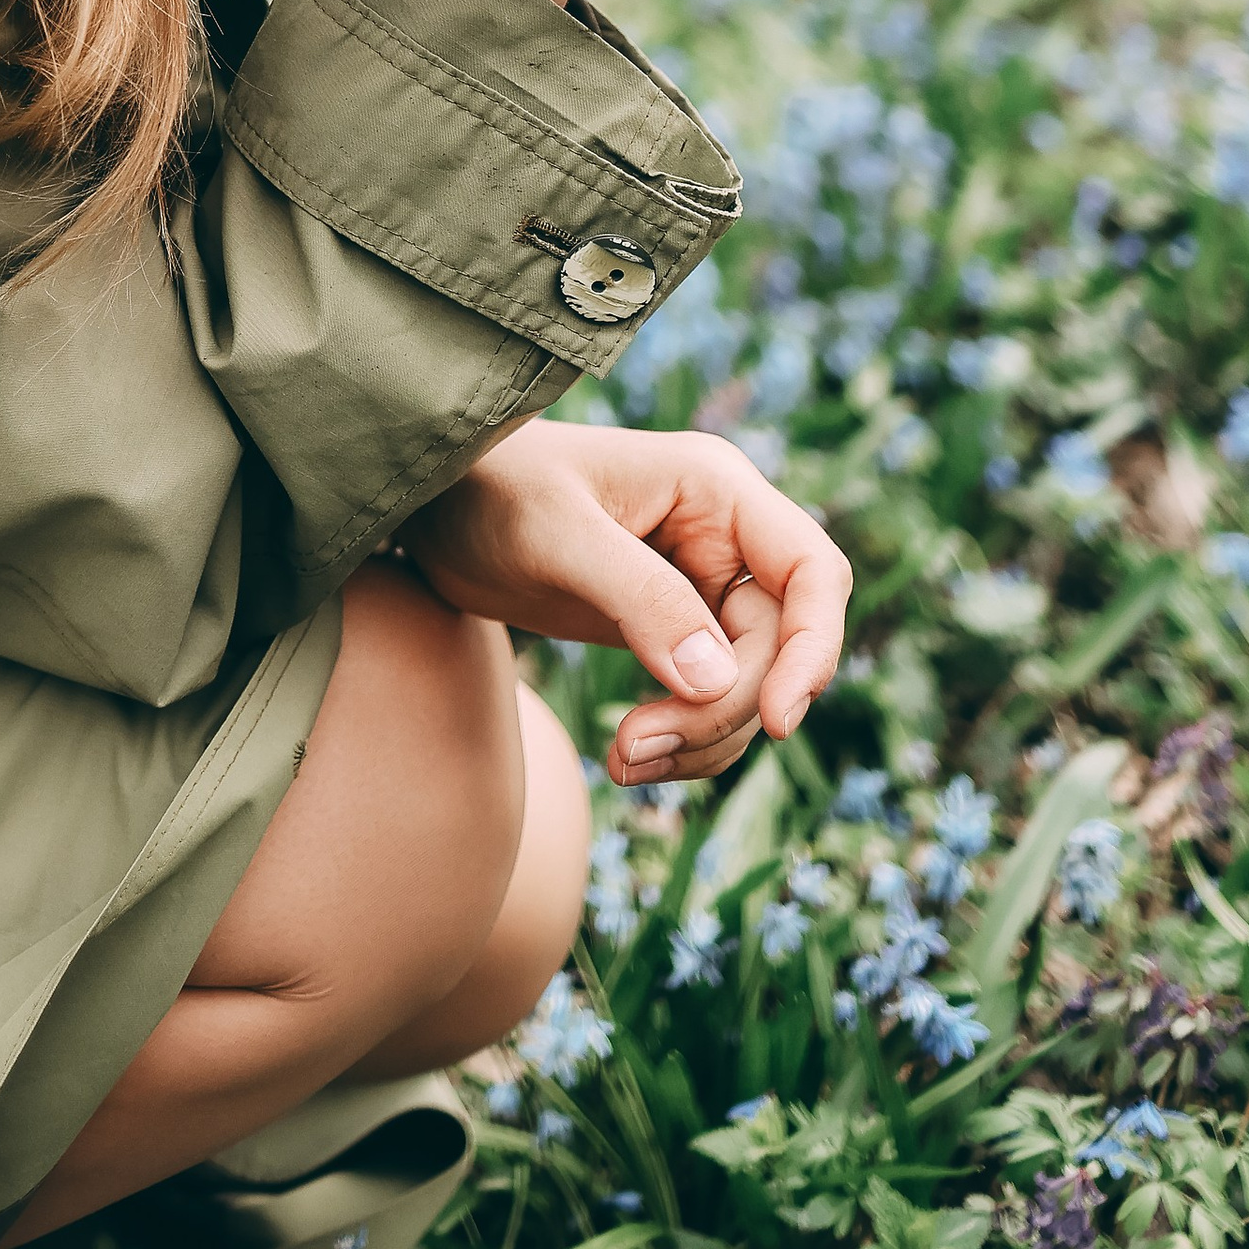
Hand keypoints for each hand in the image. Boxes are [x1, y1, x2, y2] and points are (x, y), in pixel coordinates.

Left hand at [406, 418, 852, 784]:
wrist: (433, 510)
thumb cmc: (488, 493)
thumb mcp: (557, 537)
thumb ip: (639, 599)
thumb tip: (718, 681)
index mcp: (715, 489)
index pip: (815, 573)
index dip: (811, 651)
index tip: (777, 722)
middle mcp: (723, 537)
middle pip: (778, 649)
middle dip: (721, 711)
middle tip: (634, 746)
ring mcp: (701, 587)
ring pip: (747, 688)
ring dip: (699, 739)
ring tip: (620, 759)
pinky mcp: (672, 633)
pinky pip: (709, 702)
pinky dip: (681, 742)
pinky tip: (623, 756)